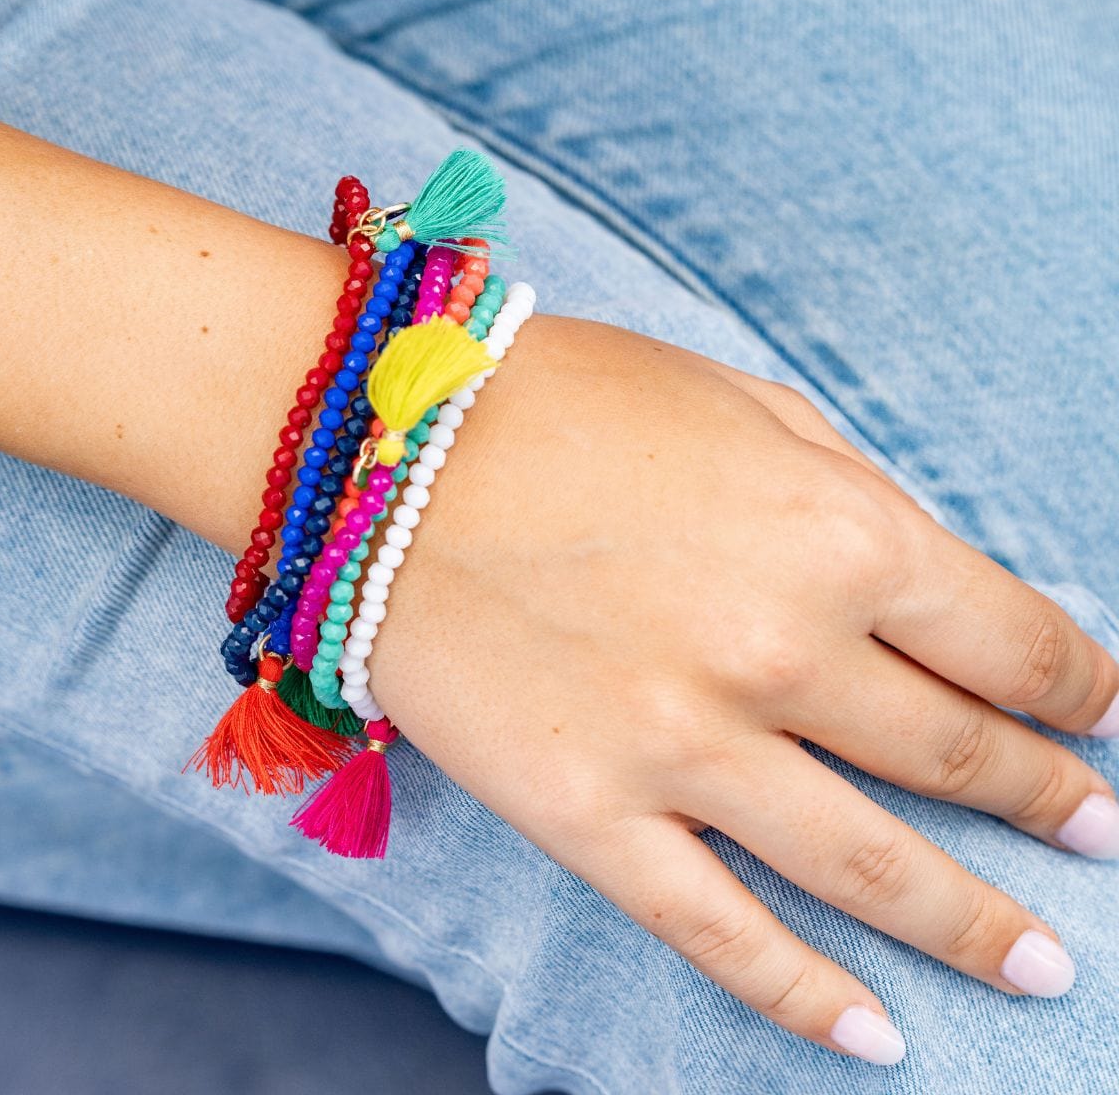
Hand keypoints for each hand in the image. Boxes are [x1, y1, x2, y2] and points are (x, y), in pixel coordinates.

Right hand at [367, 312, 1118, 1063]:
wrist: (382, 446)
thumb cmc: (565, 398)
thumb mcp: (741, 403)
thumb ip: (848, 492)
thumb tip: (923, 586)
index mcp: (838, 531)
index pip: (1011, 639)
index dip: (1080, 686)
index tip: (1101, 714)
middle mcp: (782, 649)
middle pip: (961, 756)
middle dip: (1053, 800)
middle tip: (1101, 833)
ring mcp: (683, 744)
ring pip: (871, 869)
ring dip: (977, 924)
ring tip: (1045, 966)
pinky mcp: (588, 811)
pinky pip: (718, 932)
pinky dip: (806, 997)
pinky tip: (875, 1035)